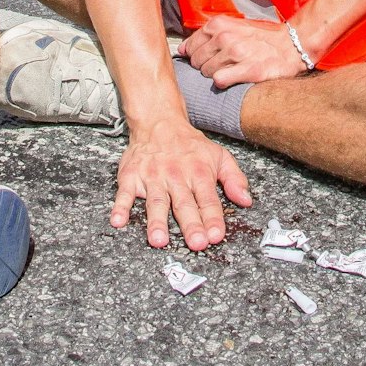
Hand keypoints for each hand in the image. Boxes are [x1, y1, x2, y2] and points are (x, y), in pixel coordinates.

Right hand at [111, 120, 250, 249]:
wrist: (159, 121)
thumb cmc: (190, 145)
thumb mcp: (219, 156)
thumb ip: (234, 179)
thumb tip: (246, 200)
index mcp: (199, 173)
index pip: (208, 199)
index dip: (213, 218)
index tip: (216, 235)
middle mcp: (176, 176)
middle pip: (184, 204)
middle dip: (191, 225)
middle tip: (196, 243)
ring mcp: (152, 177)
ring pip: (156, 202)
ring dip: (157, 221)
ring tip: (159, 240)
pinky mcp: (132, 176)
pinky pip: (125, 193)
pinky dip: (120, 207)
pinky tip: (118, 221)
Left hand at [180, 13, 308, 87]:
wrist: (290, 46)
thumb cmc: (259, 38)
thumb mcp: (231, 27)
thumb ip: (206, 36)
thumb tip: (181, 50)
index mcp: (218, 25)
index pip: (189, 47)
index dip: (197, 56)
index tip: (208, 58)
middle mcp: (224, 37)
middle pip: (197, 62)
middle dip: (206, 66)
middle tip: (224, 64)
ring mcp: (235, 53)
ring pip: (207, 73)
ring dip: (216, 74)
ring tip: (233, 69)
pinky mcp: (246, 70)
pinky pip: (219, 81)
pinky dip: (223, 82)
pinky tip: (233, 78)